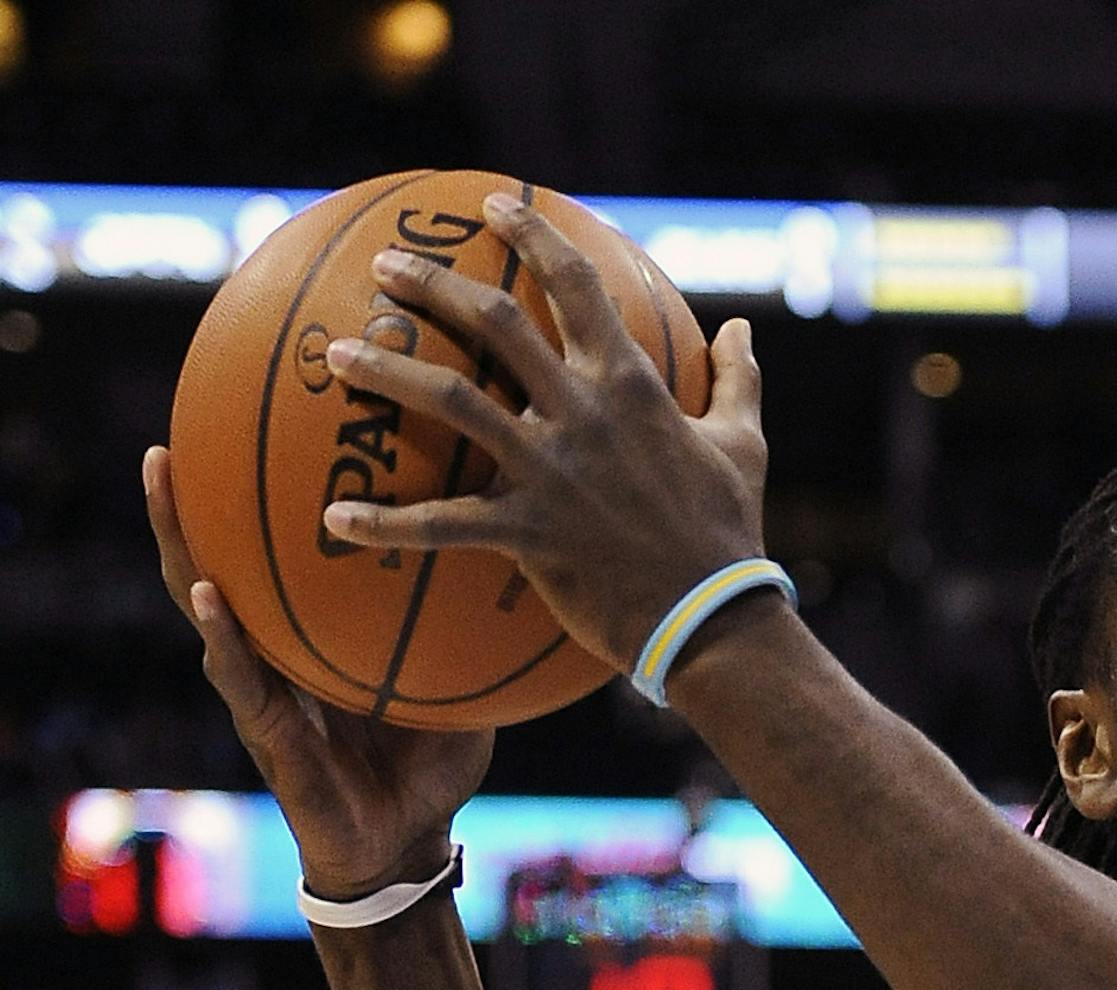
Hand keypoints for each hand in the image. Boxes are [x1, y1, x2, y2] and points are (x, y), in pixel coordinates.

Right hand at [146, 446, 492, 900]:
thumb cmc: (431, 766)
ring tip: (162, 478)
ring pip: (200, 601)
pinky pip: (238, 677)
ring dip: (178, 539)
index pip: (275, 562)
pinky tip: (205, 594)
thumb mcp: (462, 688)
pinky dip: (220, 634)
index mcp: (312, 640)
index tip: (253, 439)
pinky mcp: (265, 733)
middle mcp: (274, 655)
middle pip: (219, 563)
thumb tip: (535, 569)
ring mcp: (260, 690)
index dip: (259, 510)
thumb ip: (478, 638)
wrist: (406, 846)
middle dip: (190, 502)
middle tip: (174, 434)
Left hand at [318, 193, 768, 671]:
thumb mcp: (743, 445)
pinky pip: (441, 524)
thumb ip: (737, 380)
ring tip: (340, 355)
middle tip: (384, 266)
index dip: (534, 236)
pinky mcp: (528, 533)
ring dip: (389, 373)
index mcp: (633, 386)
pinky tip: (336, 518)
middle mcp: (583, 414)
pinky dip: (385, 523)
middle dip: (433, 284)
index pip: (577, 286)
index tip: (495, 208)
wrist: (712, 618)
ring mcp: (550, 472)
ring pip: (453, 401)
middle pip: (495, 324)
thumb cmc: (728, 531)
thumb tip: (742, 330)